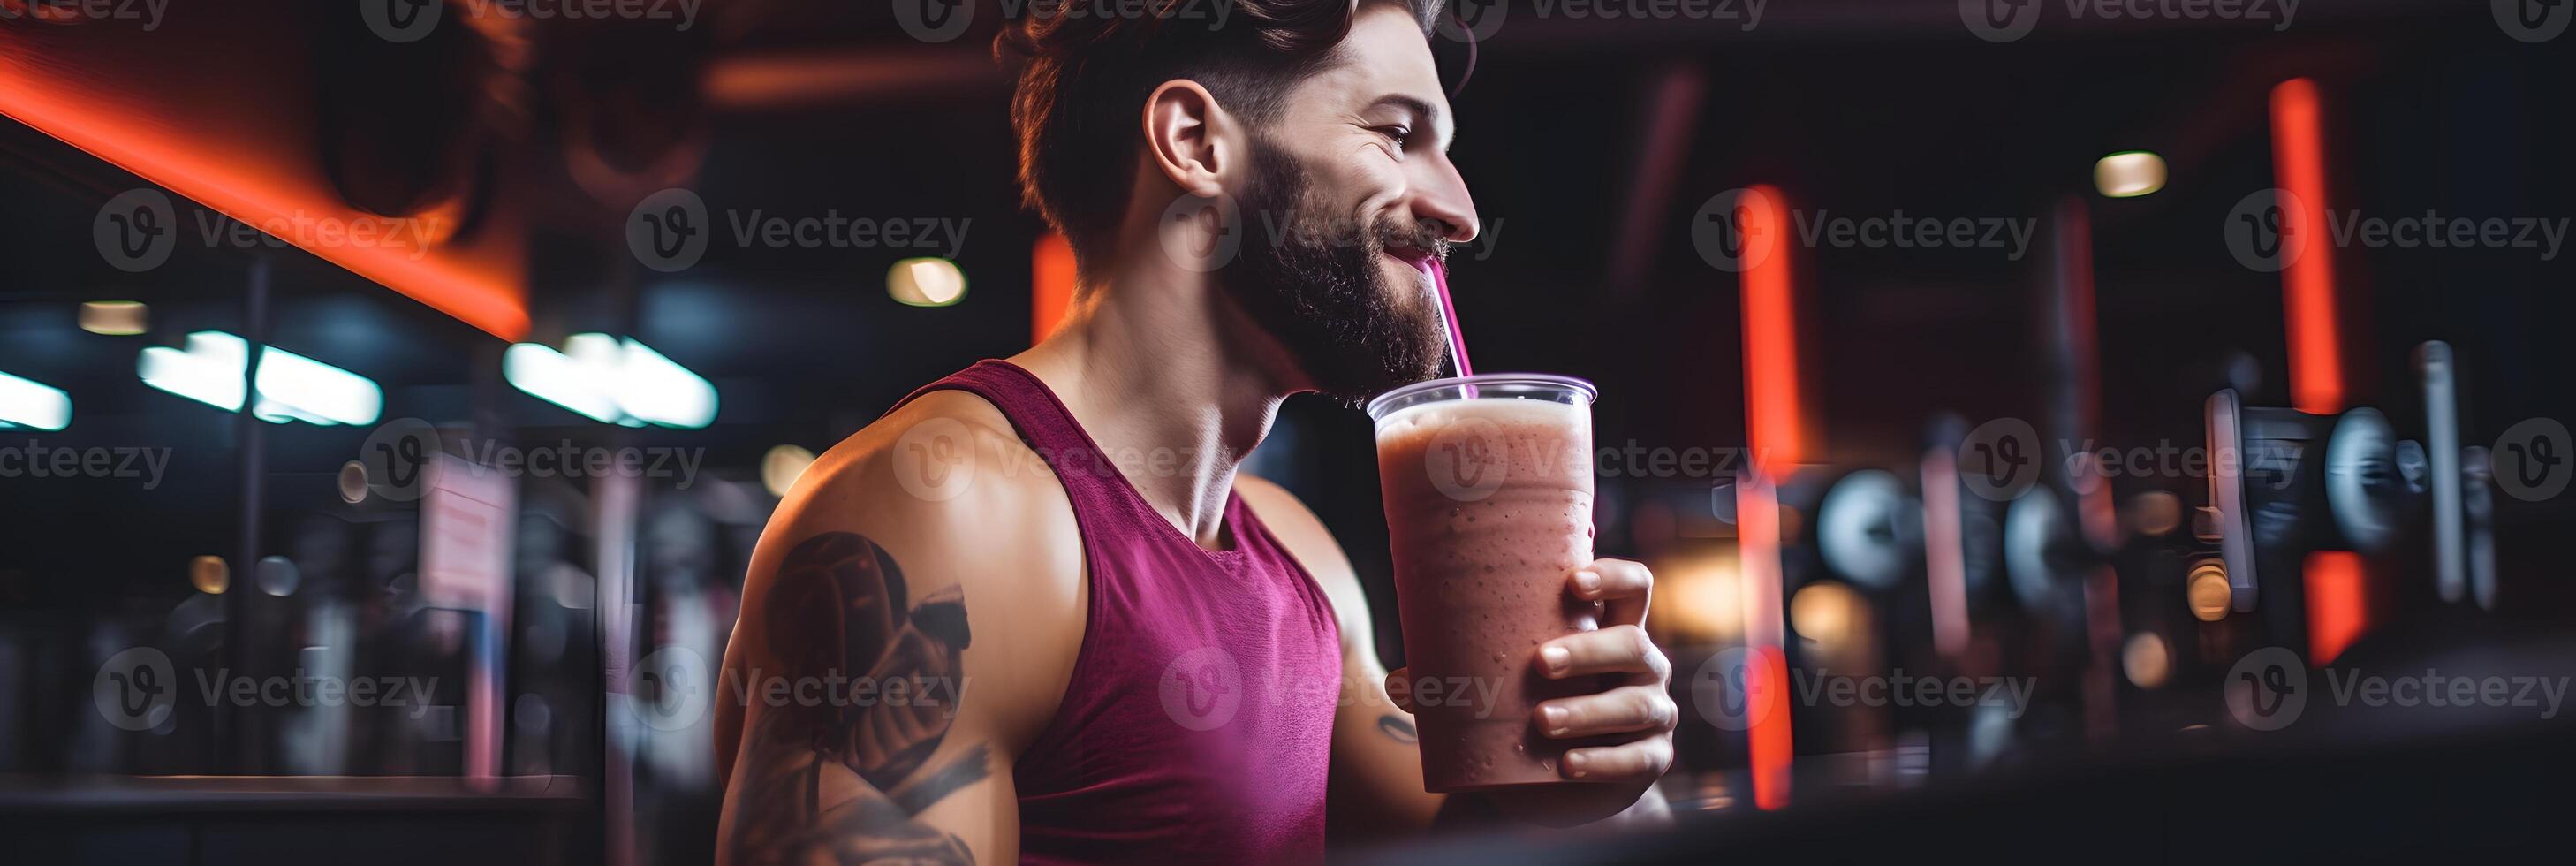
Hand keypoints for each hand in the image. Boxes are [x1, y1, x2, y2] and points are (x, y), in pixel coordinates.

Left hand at [1388, 558, 1676, 826]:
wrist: (1560, 781)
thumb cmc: (1533, 709)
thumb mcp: (1506, 685)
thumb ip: (1457, 677)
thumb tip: (1397, 681)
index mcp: (1611, 628)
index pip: (1634, 587)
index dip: (1613, 577)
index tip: (1574, 582)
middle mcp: (1642, 664)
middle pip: (1632, 644)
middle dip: (1587, 651)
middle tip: (1539, 663)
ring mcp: (1653, 711)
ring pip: (1633, 704)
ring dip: (1586, 711)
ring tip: (1540, 720)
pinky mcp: (1652, 757)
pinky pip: (1636, 758)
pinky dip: (1601, 762)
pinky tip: (1567, 765)